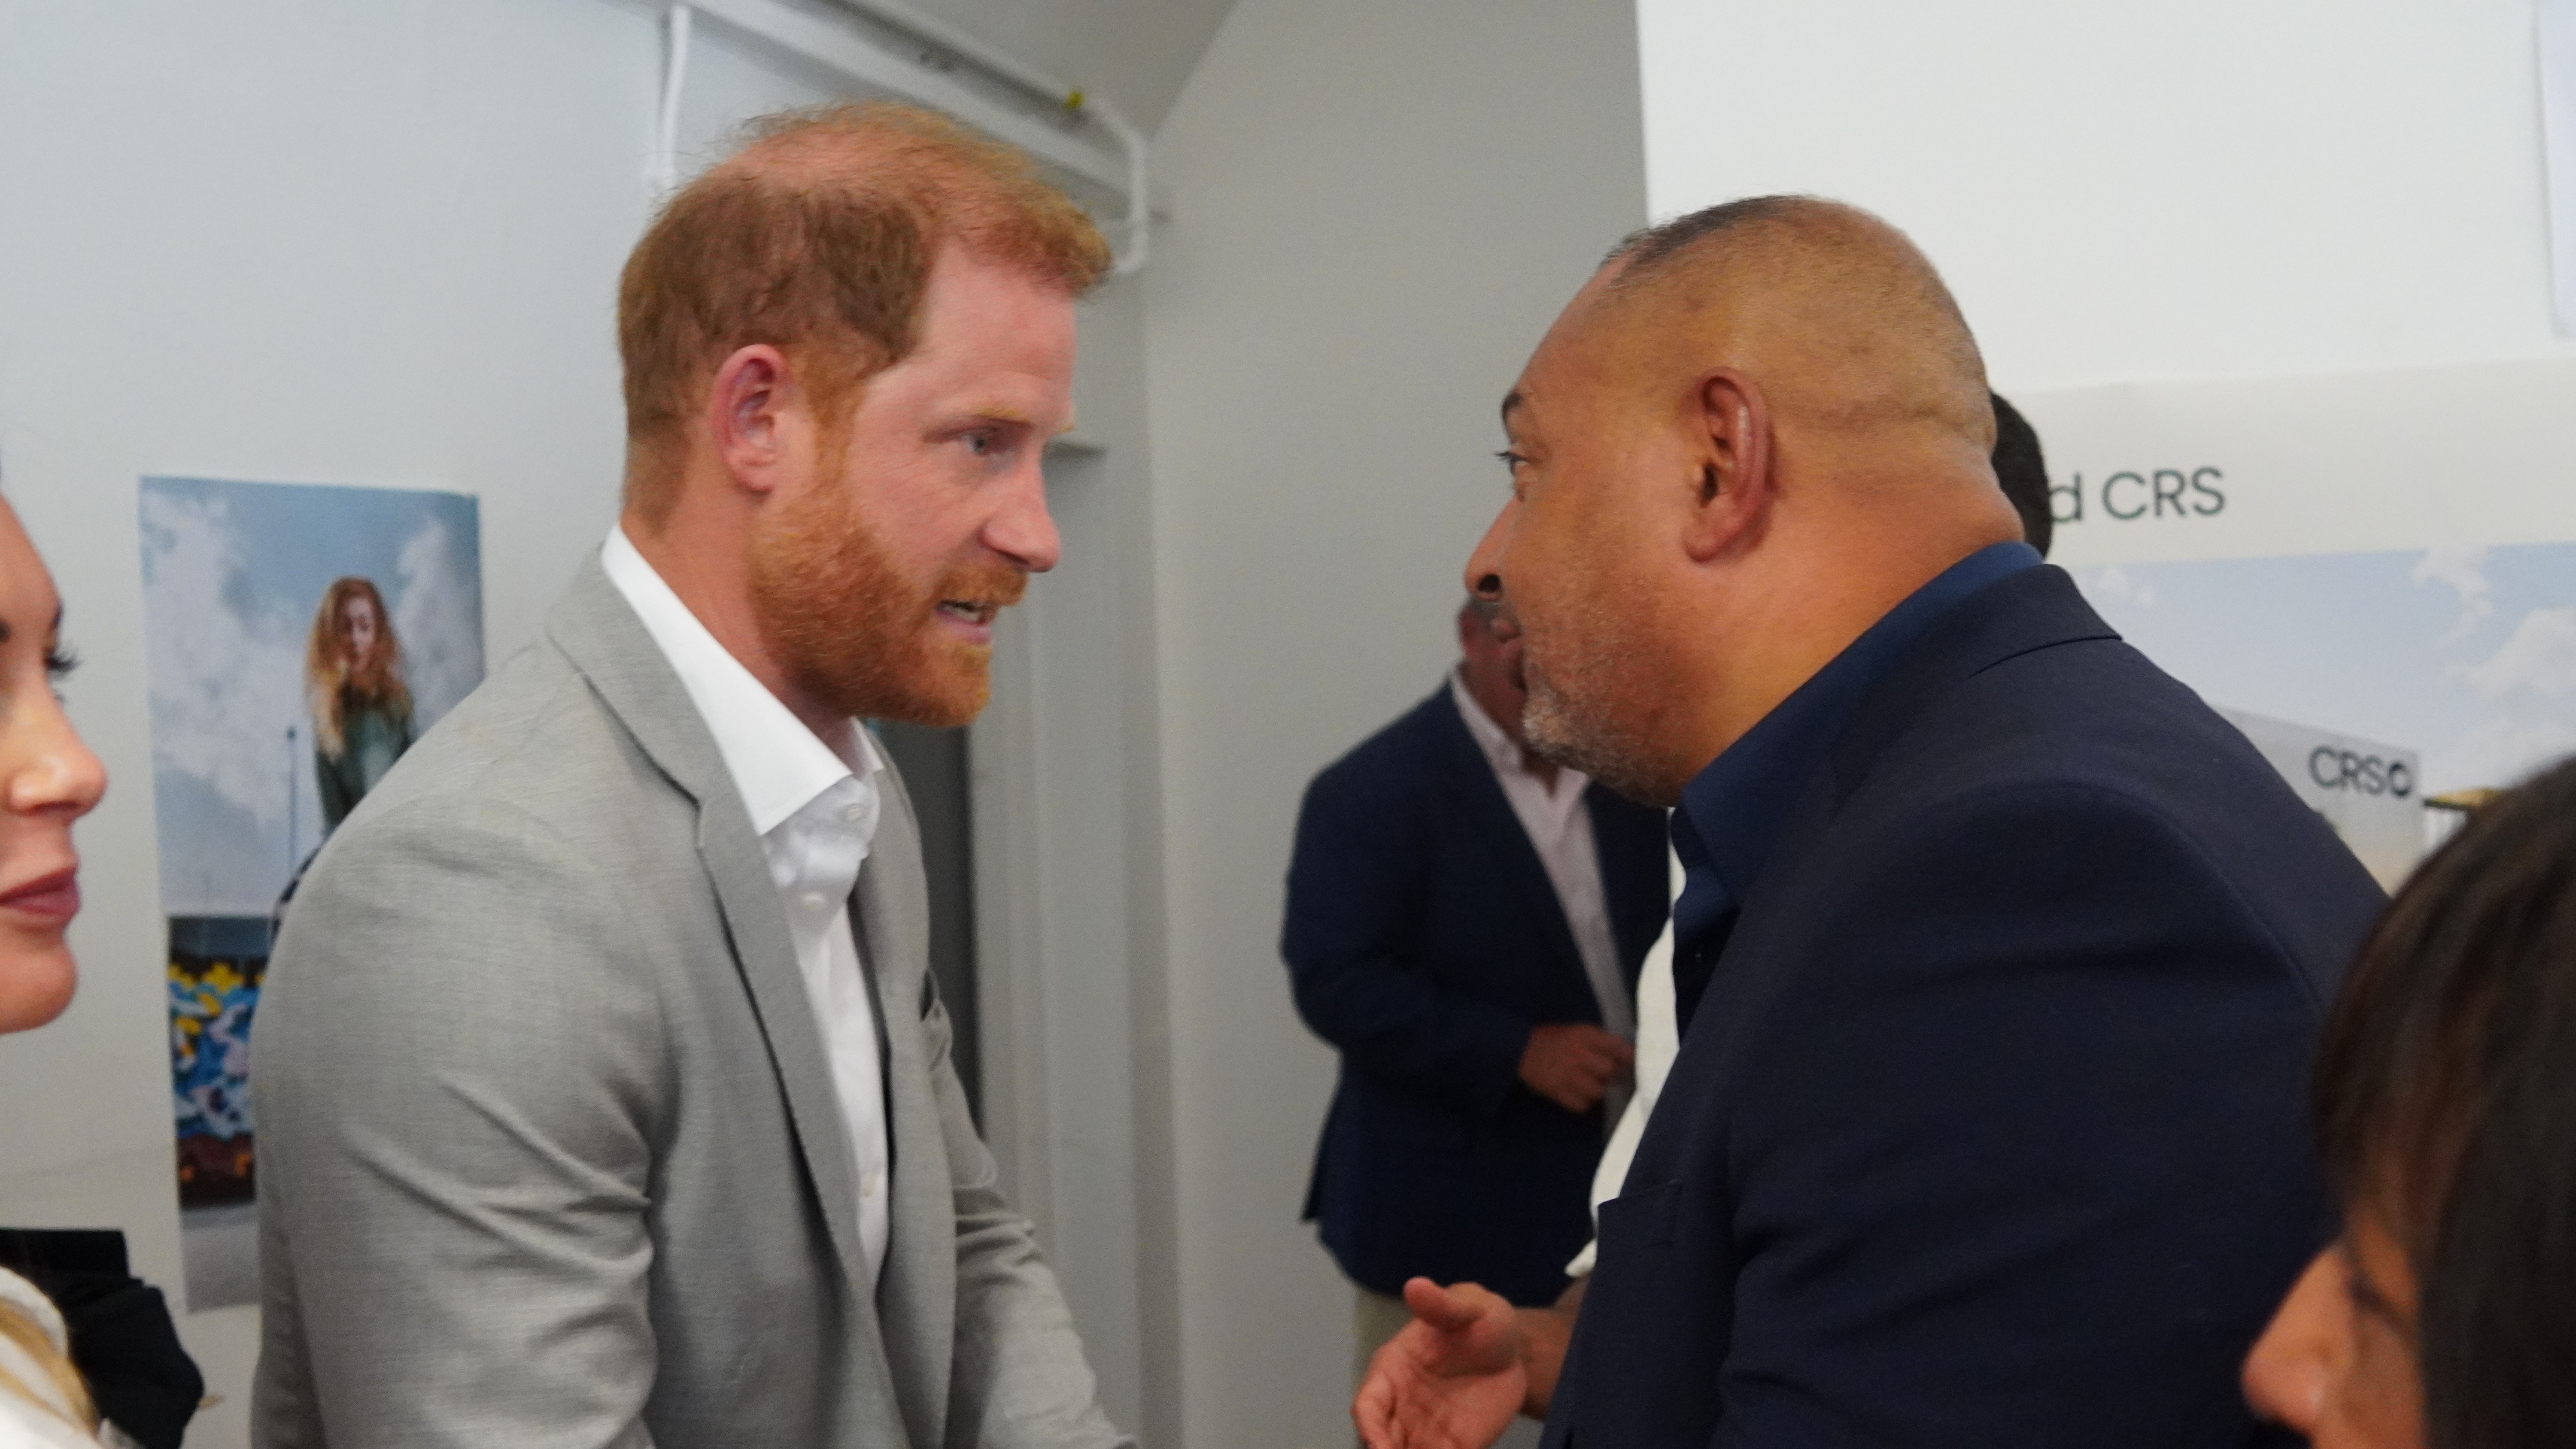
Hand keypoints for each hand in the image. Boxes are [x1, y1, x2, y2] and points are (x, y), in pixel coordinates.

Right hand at [1354, 1278, 1526, 1448]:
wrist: (1513, 1348)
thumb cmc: (1481, 1319)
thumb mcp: (1468, 1307)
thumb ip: (1442, 1305)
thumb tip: (1415, 1285)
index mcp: (1392, 1370)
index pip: (1368, 1404)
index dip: (1369, 1427)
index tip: (1379, 1448)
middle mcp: (1403, 1407)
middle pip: (1382, 1440)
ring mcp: (1427, 1430)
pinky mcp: (1457, 1445)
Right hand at [1518, 1023, 1632, 1113]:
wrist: (1519, 1049)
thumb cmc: (1552, 1039)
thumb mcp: (1576, 1031)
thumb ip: (1599, 1042)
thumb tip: (1625, 1055)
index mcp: (1584, 1035)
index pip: (1617, 1047)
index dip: (1626, 1056)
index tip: (1626, 1061)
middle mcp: (1578, 1054)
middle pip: (1609, 1070)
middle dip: (1610, 1073)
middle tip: (1606, 1074)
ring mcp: (1567, 1075)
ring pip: (1598, 1091)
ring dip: (1597, 1090)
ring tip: (1590, 1085)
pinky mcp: (1558, 1092)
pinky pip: (1581, 1105)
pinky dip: (1583, 1102)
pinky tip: (1578, 1094)